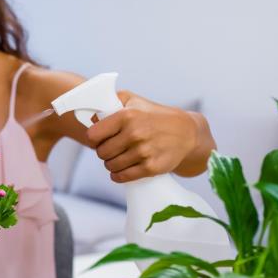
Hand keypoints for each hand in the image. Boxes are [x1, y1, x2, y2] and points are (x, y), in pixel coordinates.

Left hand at [85, 90, 199, 181]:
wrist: (187, 133)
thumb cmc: (155, 115)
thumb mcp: (133, 100)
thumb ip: (110, 102)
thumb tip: (91, 116)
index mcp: (127, 115)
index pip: (93, 135)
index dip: (94, 138)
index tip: (99, 138)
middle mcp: (134, 133)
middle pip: (101, 152)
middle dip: (103, 151)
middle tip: (111, 148)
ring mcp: (143, 152)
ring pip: (110, 165)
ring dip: (111, 164)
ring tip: (118, 158)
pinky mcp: (151, 167)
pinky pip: (123, 177)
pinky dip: (118, 175)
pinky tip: (120, 170)